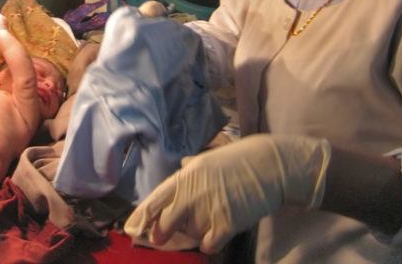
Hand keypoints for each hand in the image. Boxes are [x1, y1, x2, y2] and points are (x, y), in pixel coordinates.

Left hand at [123, 134, 330, 254]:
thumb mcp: (210, 157)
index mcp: (187, 175)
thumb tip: (181, 165)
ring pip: (192, 235)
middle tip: (160, 238)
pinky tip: (220, 232)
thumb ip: (192, 167)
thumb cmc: (240, 160)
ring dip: (197, 233)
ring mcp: (210, 208)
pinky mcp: (227, 223)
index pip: (156, 198)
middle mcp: (194, 192)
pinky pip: (210, 244)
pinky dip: (212, 243)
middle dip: (161, 233)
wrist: (270, 165)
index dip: (142, 216)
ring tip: (213, 217)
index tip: (131, 228)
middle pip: (167, 222)